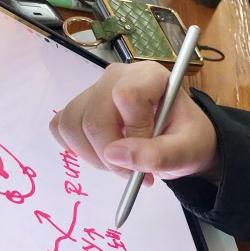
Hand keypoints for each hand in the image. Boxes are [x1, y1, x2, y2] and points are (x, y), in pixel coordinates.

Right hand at [49, 61, 220, 184]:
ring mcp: (94, 90)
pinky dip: (79, 150)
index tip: (149, 149)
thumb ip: (159, 154)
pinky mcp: (80, 107)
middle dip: (111, 154)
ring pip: (72, 124)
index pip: (126, 95)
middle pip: (94, 116)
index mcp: (150, 76)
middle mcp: (118, 77)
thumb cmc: (188, 140)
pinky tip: (105, 157)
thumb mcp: (187, 152)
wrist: (181, 141)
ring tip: (123, 166)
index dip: (134, 131)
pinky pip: (60, 127)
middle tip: (136, 174)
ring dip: (94, 156)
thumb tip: (115, 154)